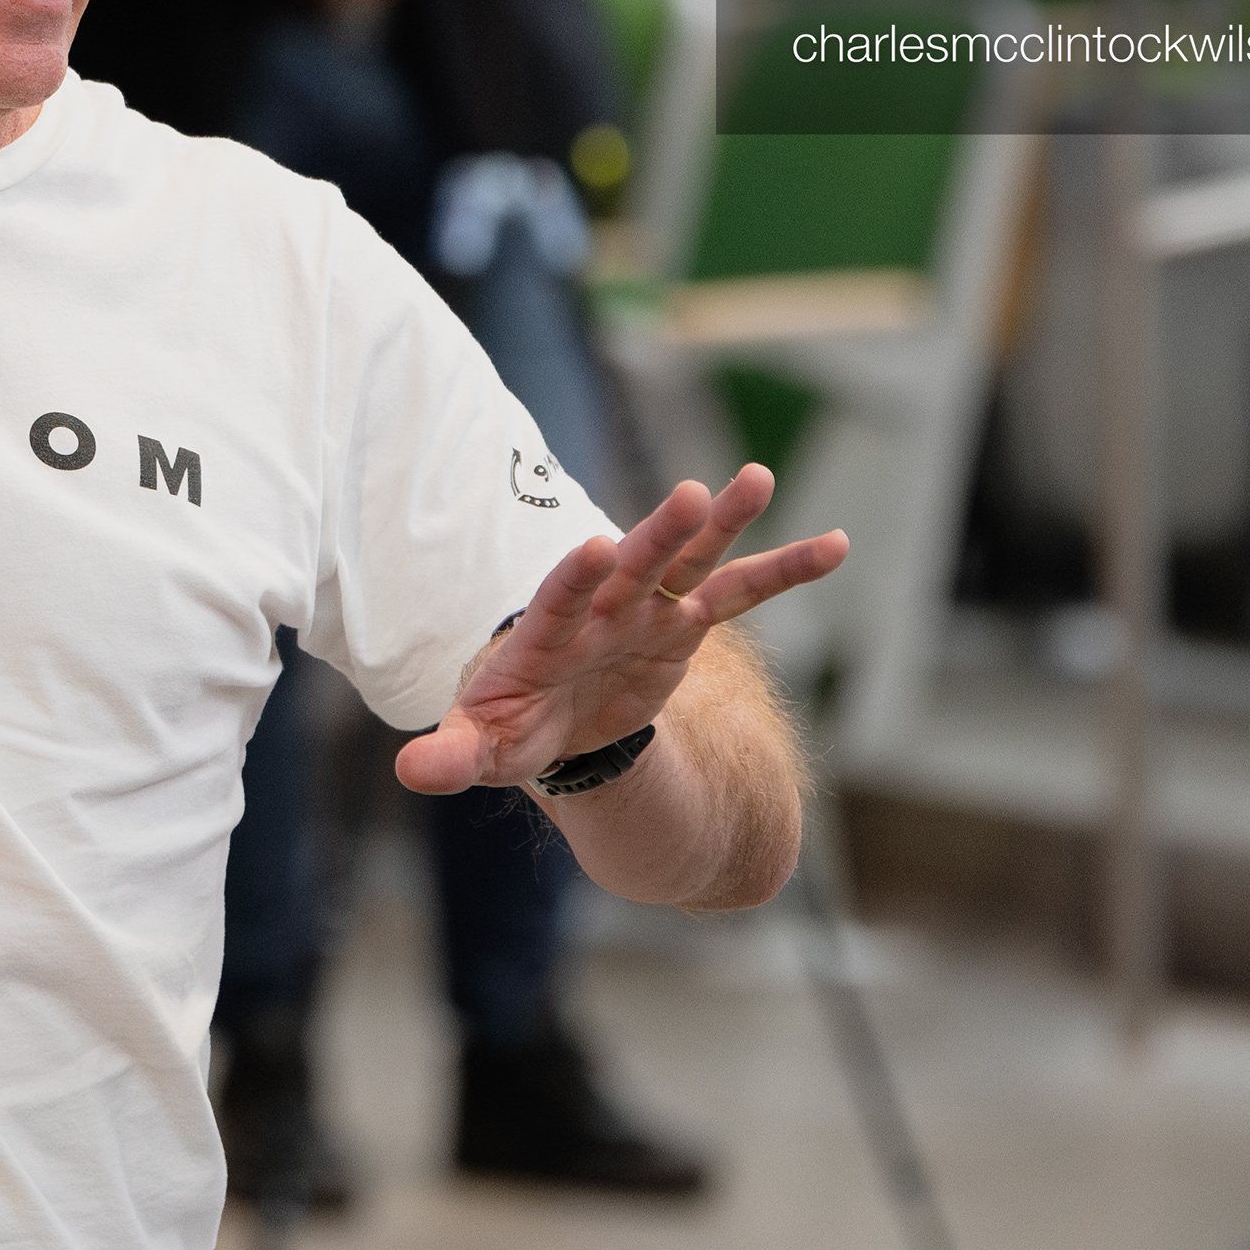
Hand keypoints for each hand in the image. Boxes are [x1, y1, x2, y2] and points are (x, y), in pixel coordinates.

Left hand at [394, 466, 846, 796]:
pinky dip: (784, 570)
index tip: (600, 549)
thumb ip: (452, 755)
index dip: (577, 578)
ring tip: (759, 478)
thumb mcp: (481, 748)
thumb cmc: (509, 729)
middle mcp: (600, 610)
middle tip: (691, 494)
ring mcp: (646, 611)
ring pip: (688, 561)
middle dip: (660, 534)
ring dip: (724, 524)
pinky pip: (740, 593)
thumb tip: (413, 771)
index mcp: (544, 637)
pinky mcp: (684, 625)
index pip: (559, 600)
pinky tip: (836, 543)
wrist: (551, 723)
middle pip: (633, 567)